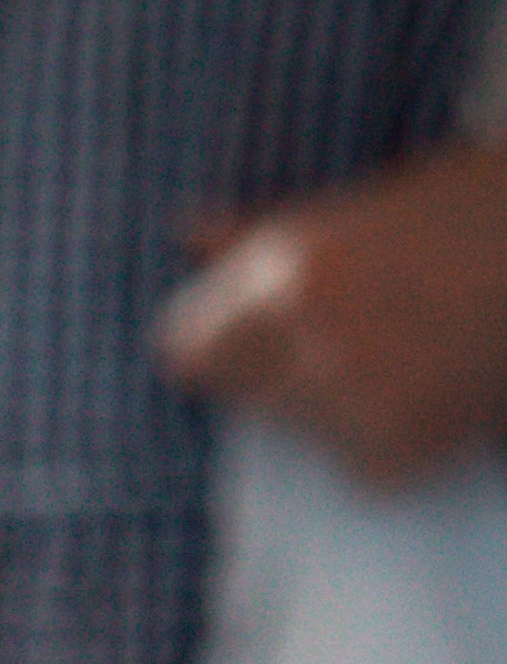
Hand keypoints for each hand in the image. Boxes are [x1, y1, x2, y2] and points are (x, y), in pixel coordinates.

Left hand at [153, 140, 506, 485]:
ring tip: (407, 356)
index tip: (244, 343)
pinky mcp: (392, 457)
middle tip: (354, 342)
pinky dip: (386, 443)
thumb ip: (268, 229)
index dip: (215, 346)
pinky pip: (357, 466)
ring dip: (333, 410)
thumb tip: (190, 232)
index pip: (186, 350)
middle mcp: (305, 340)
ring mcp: (348, 403)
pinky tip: (436, 391)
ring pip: (300, 432)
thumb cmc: (485, 211)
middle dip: (276, 376)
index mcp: (289, 269)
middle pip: (240, 396)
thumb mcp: (378, 198)